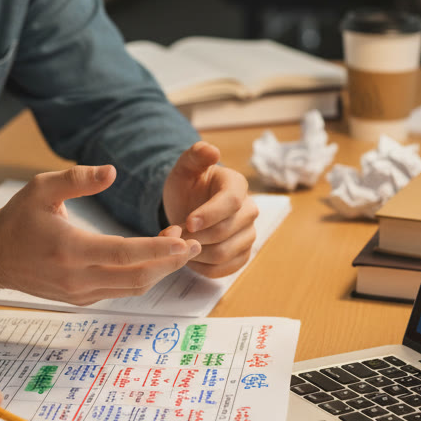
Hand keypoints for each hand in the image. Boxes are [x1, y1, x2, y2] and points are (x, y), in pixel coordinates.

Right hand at [0, 165, 199, 304]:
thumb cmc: (18, 218)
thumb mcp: (41, 188)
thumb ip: (77, 178)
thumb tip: (112, 171)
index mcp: (69, 249)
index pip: (124, 254)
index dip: (158, 249)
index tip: (185, 240)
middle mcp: (76, 278)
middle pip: (136, 277)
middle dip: (170, 262)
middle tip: (194, 243)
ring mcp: (79, 293)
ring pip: (132, 288)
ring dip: (159, 270)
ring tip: (179, 247)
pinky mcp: (80, 299)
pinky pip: (120, 291)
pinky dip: (141, 276)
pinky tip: (154, 259)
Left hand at [162, 141, 257, 278]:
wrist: (188, 206)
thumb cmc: (188, 185)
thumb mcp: (185, 168)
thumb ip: (195, 156)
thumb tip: (212, 150)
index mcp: (237, 185)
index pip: (231, 203)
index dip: (209, 215)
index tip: (188, 223)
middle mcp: (249, 210)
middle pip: (226, 231)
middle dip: (195, 237)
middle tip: (171, 235)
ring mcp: (248, 234)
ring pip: (225, 253)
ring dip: (196, 254)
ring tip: (177, 246)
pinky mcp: (242, 254)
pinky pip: (226, 269)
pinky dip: (203, 268)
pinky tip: (188, 259)